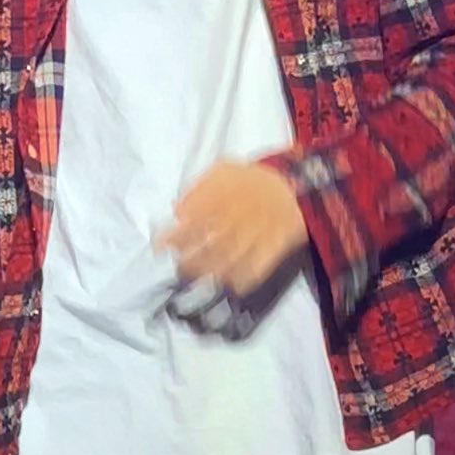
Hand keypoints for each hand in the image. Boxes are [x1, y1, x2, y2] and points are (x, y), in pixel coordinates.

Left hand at [153, 160, 308, 299]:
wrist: (294, 182)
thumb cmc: (253, 179)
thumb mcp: (222, 171)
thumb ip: (197, 190)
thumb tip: (177, 211)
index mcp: (223, 198)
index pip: (190, 222)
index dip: (172, 238)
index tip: (159, 248)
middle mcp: (237, 218)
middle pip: (206, 245)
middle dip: (189, 259)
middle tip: (179, 265)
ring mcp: (256, 234)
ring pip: (228, 260)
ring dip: (210, 272)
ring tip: (198, 276)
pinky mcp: (273, 247)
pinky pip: (256, 268)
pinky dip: (242, 279)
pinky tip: (230, 283)